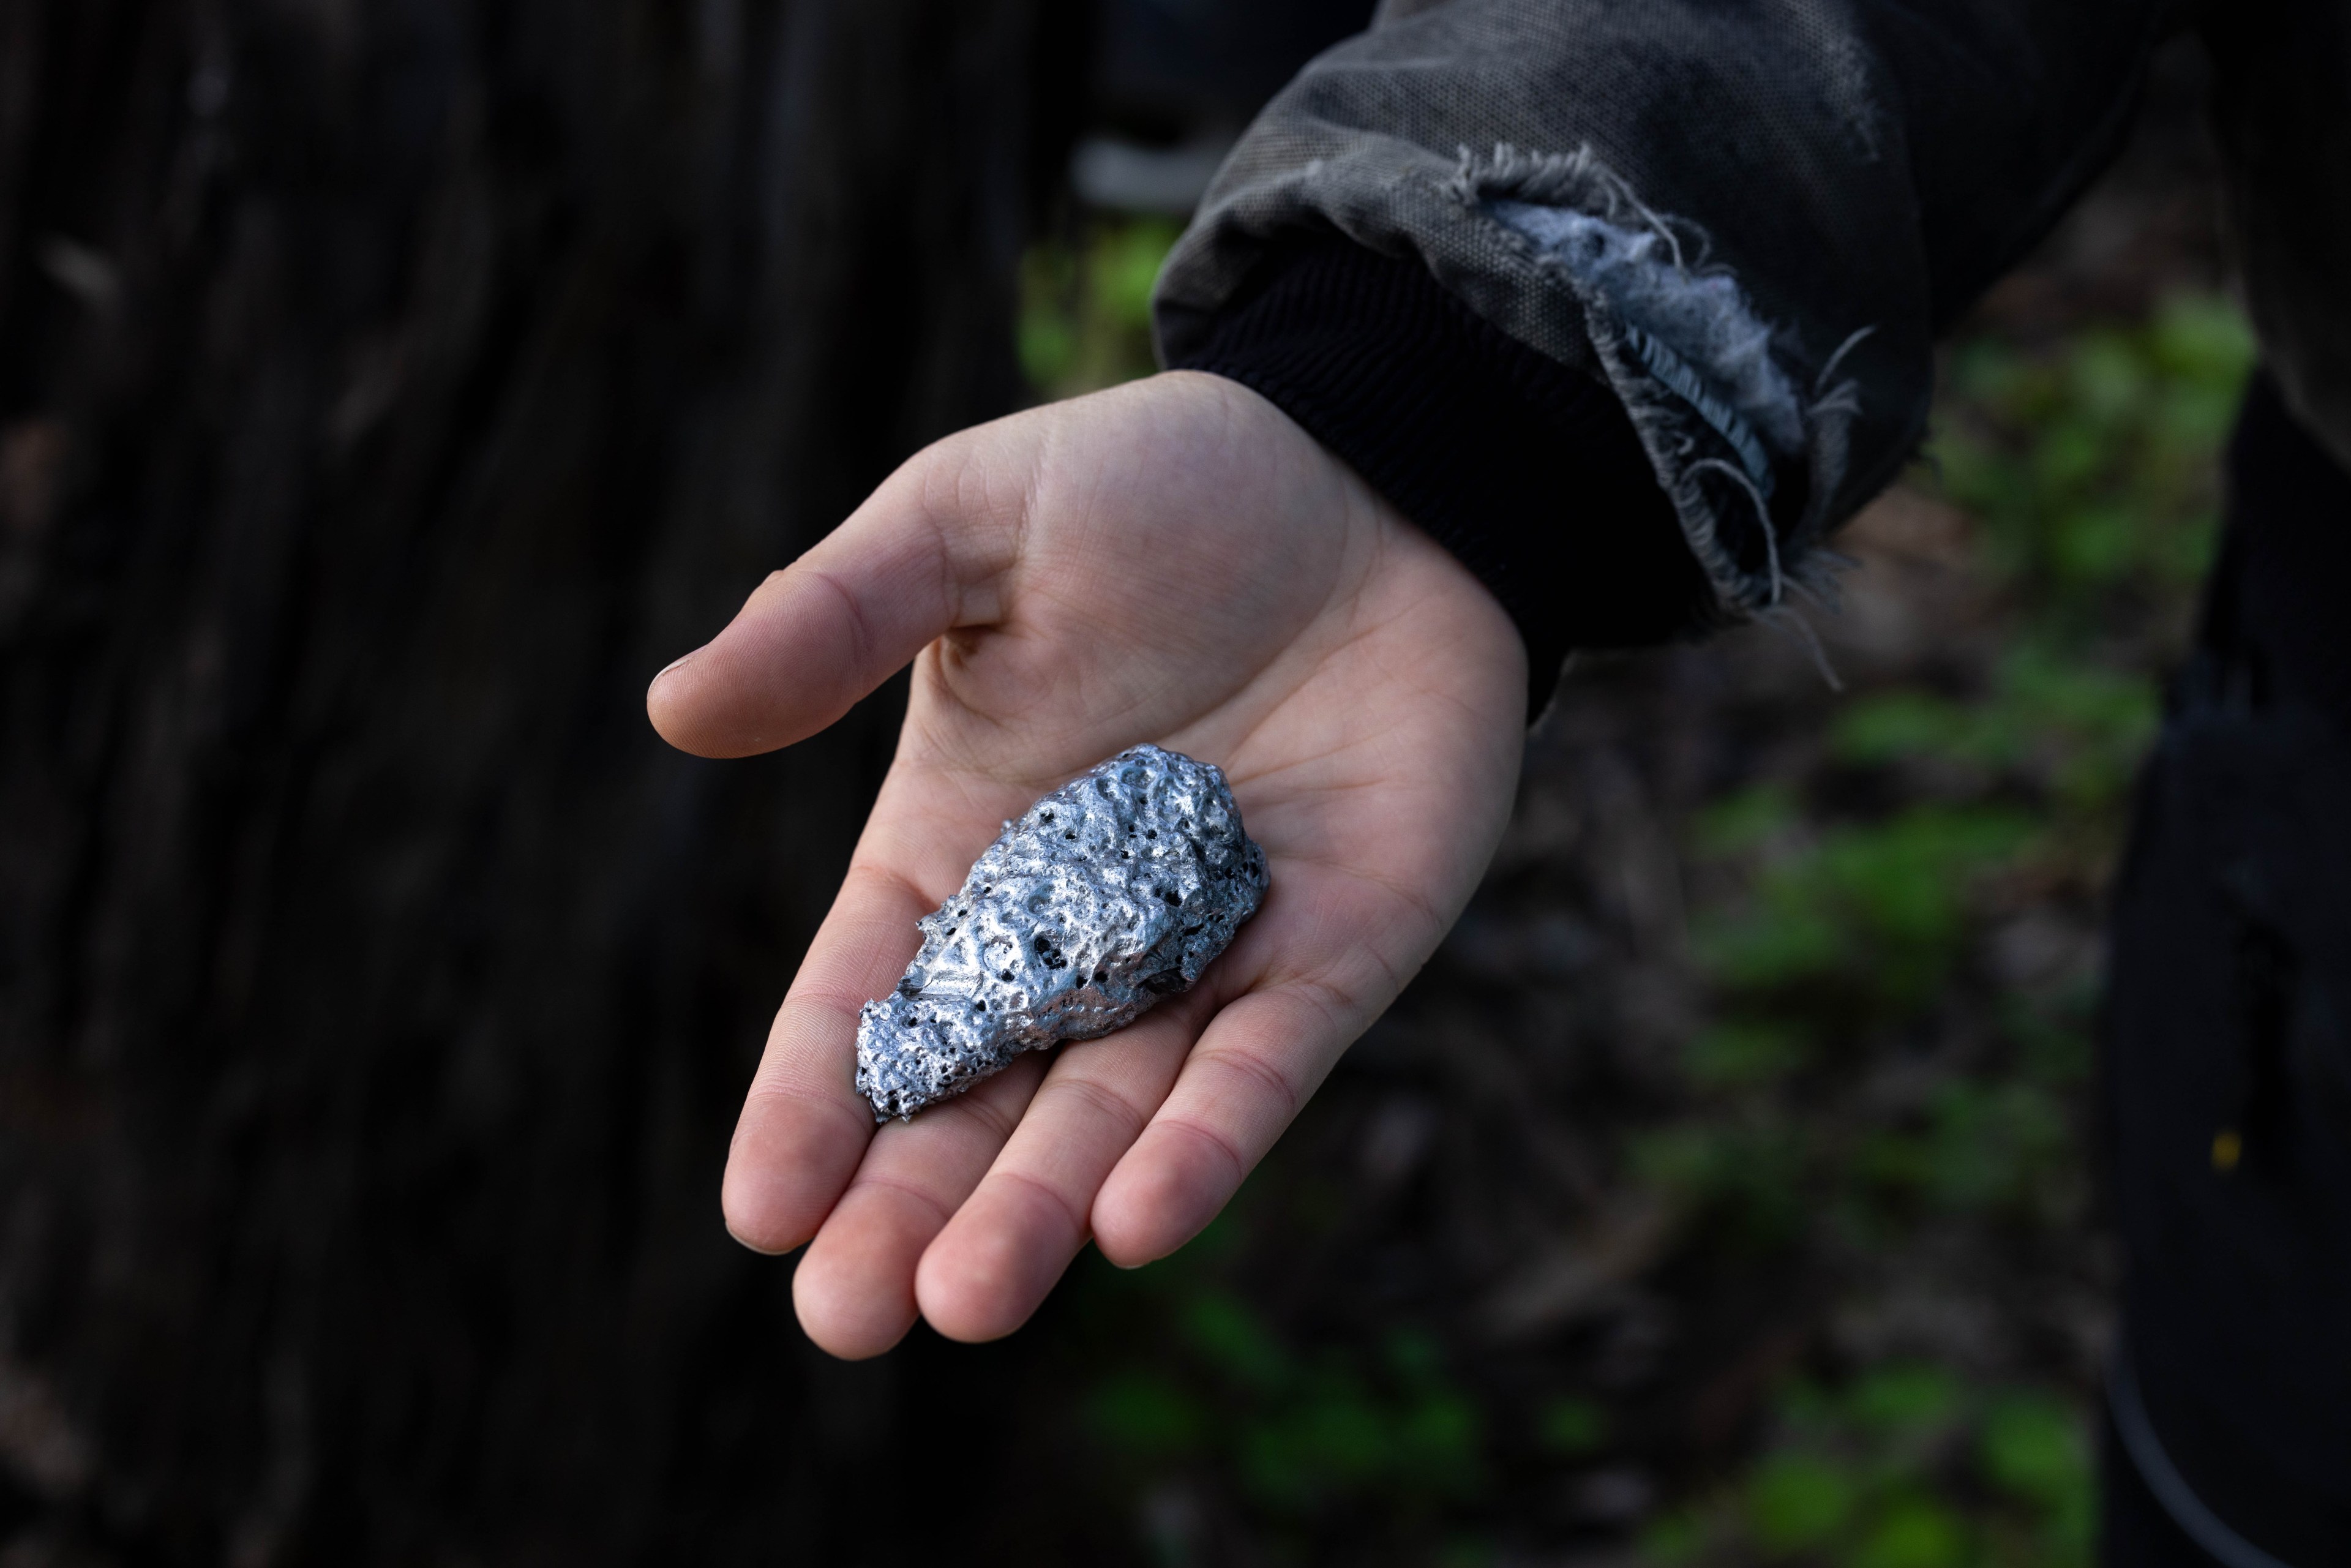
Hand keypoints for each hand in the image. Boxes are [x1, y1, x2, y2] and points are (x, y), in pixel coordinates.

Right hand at [648, 371, 1525, 1356]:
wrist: (1368, 469)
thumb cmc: (1157, 486)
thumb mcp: (970, 525)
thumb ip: (836, 617)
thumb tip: (675, 709)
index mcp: (964, 840)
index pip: (872, 999)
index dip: (813, 1103)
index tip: (759, 1211)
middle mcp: (1076, 924)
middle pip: (978, 1096)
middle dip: (910, 1206)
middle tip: (845, 1319)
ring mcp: (1208, 948)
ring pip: (1111, 1111)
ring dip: (1041, 1209)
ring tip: (965, 1304)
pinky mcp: (1336, 949)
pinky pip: (1266, 1065)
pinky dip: (1210, 1143)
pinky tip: (1141, 1223)